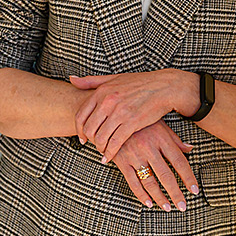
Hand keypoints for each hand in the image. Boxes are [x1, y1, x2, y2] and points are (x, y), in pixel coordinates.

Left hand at [70, 70, 196, 158]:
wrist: (164, 87)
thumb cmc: (139, 82)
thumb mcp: (113, 78)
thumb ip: (91, 81)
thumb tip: (71, 80)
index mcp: (101, 92)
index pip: (81, 115)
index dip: (78, 130)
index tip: (83, 138)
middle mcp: (108, 102)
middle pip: (89, 128)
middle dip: (89, 140)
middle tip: (92, 146)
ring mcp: (119, 113)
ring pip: (101, 137)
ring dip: (100, 148)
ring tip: (103, 152)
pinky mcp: (132, 123)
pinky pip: (115, 142)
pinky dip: (110, 152)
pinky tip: (109, 157)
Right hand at [108, 121, 198, 208]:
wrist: (113, 115)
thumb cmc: (140, 120)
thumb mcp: (159, 124)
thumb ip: (175, 139)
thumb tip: (191, 149)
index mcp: (161, 138)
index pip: (179, 161)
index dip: (188, 177)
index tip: (195, 190)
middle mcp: (149, 148)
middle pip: (166, 175)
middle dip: (176, 193)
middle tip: (183, 206)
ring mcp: (134, 155)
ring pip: (149, 181)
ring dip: (159, 197)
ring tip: (167, 207)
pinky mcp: (122, 161)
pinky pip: (132, 182)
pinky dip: (141, 194)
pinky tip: (148, 203)